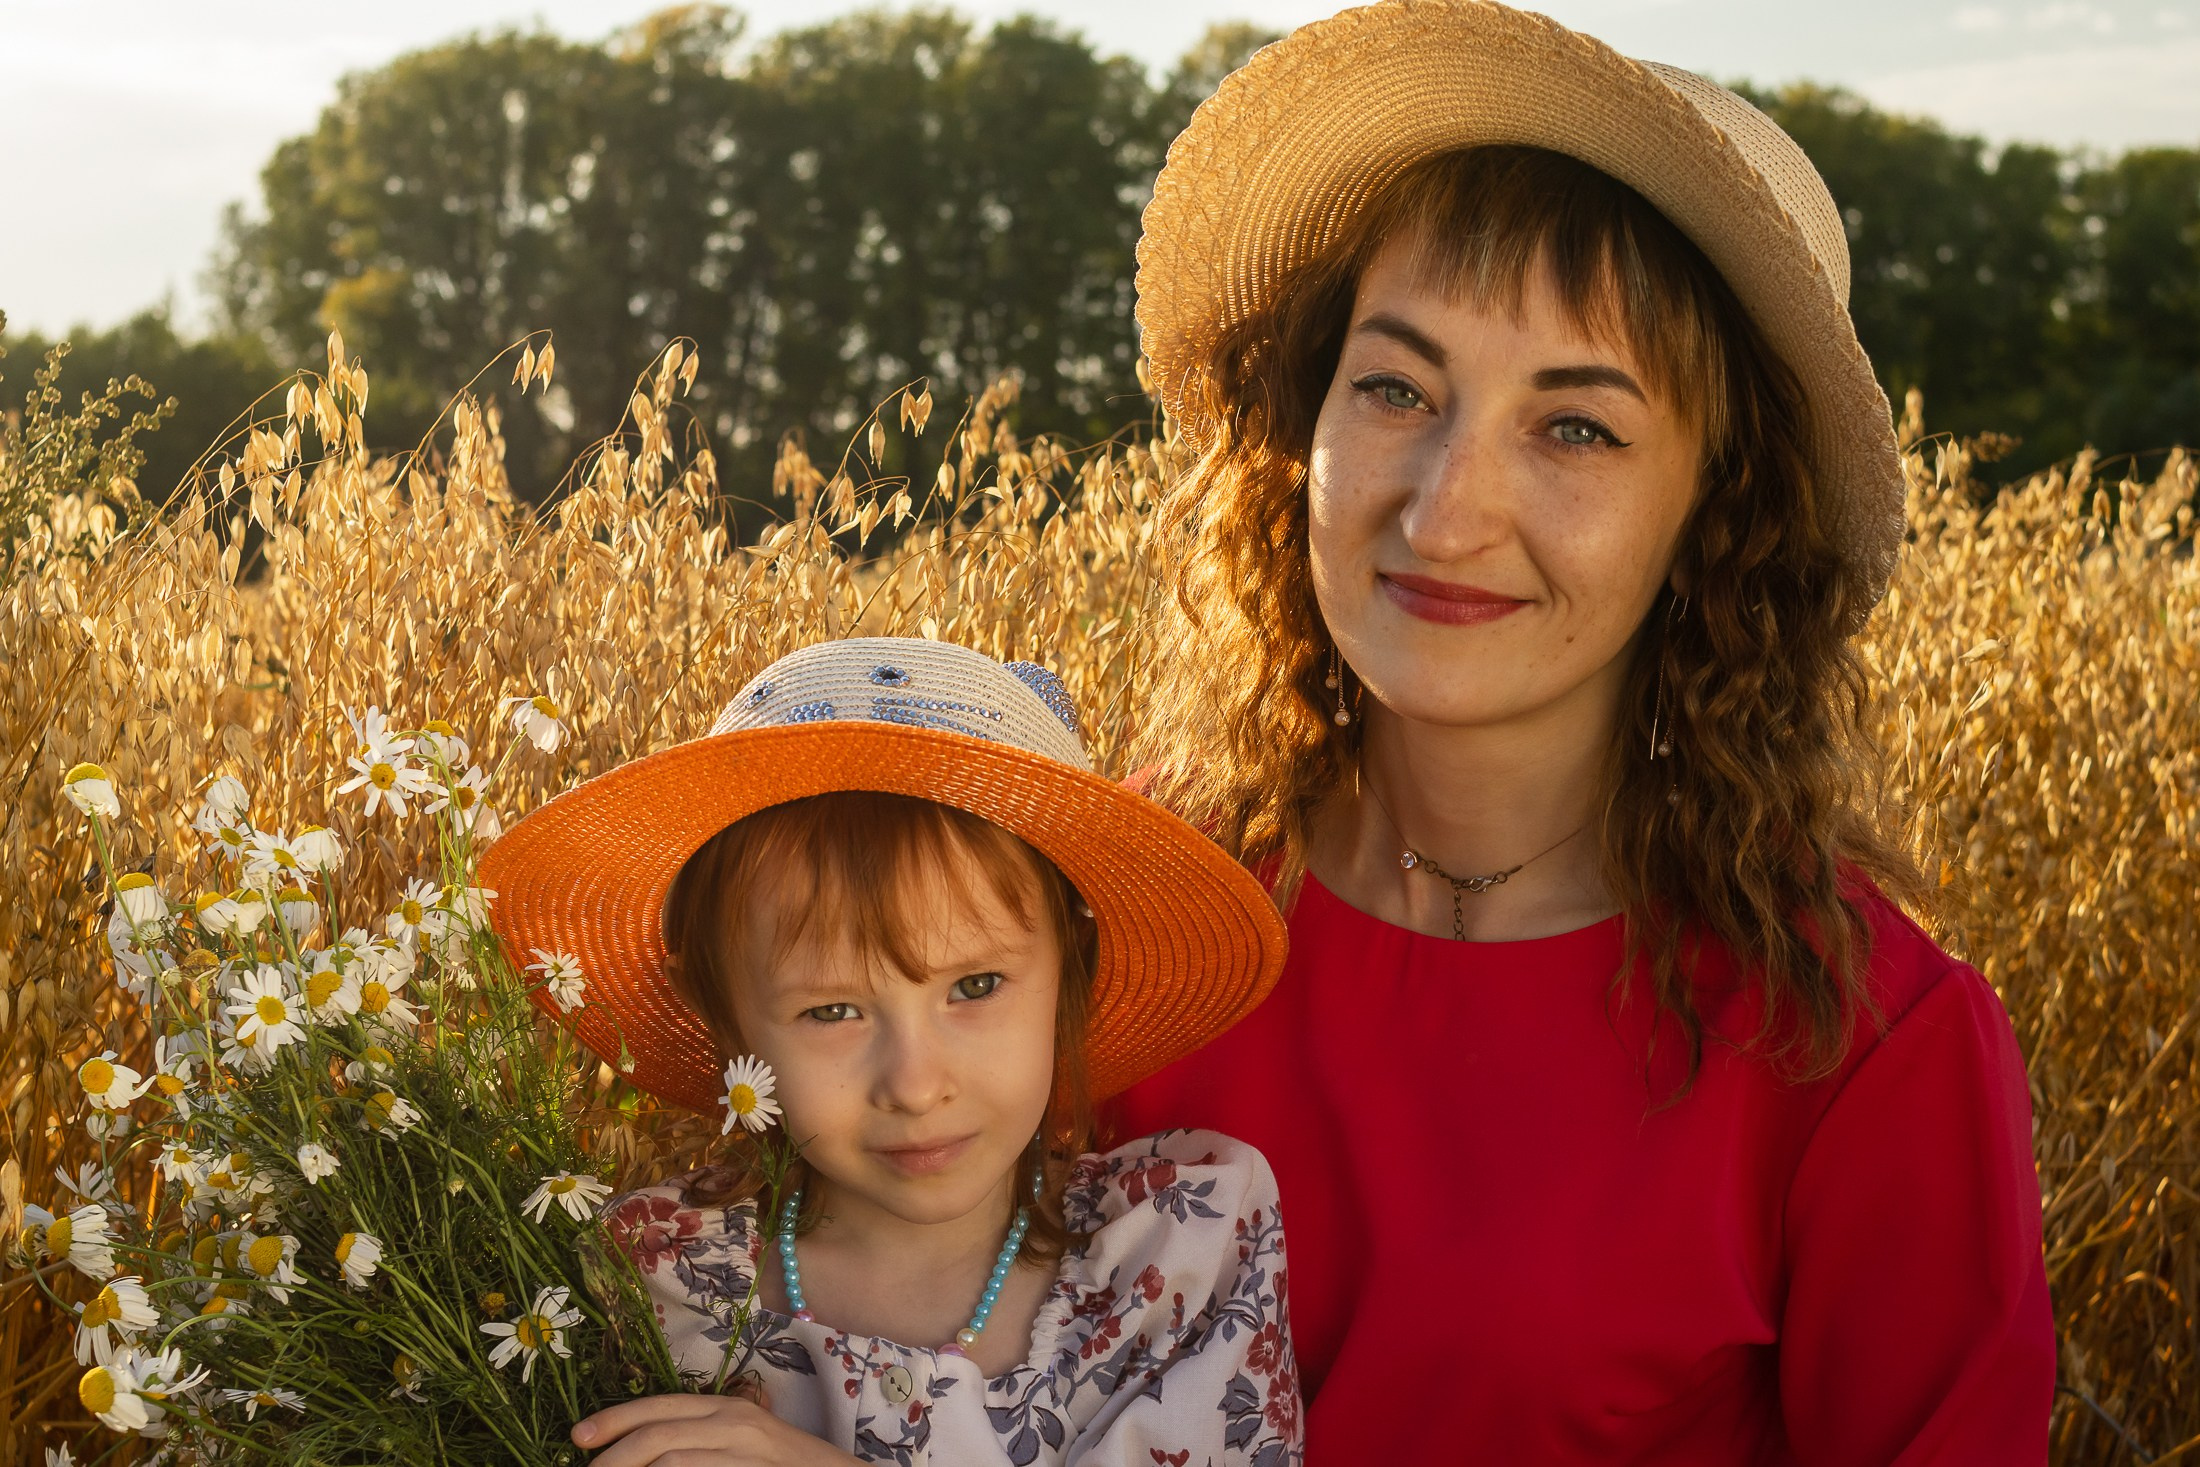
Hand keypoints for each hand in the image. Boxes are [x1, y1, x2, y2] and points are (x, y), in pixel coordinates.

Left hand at [570, 1395, 858, 1465]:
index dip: (614, 1419)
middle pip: (656, 1434)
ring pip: (670, 1461)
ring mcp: (743, 1454)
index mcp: (727, 1407)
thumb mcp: (744, 1439)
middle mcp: (733, 1424)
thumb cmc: (786, 1466)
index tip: (578, 1438)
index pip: (659, 1406)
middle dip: (612, 1455)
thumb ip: (702, 1436)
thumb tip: (644, 1448)